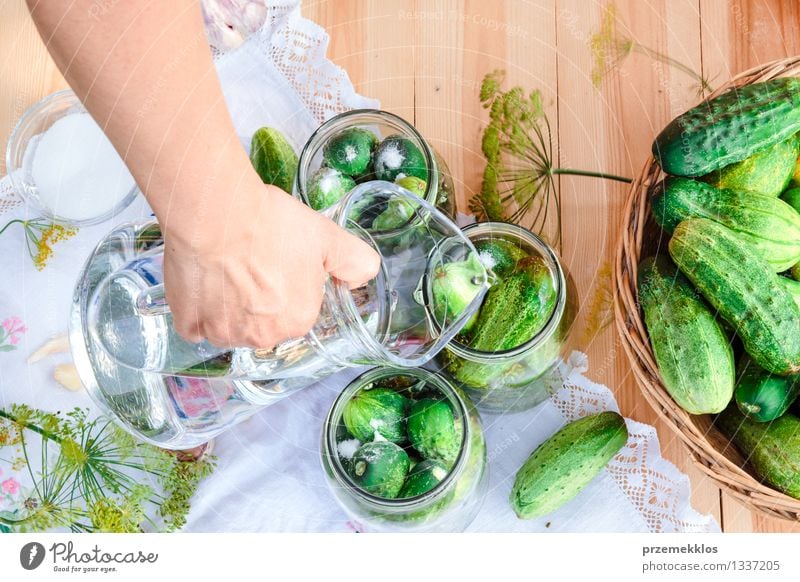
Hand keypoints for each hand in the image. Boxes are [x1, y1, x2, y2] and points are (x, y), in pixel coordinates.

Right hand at [162, 182, 379, 348]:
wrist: (217, 214)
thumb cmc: (273, 224)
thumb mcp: (329, 237)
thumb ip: (356, 262)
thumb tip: (362, 277)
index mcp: (299, 320)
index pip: (297, 310)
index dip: (288, 285)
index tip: (277, 262)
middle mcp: (263, 336)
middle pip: (264, 322)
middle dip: (259, 300)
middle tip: (250, 262)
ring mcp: (223, 333)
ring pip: (230, 326)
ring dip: (228, 307)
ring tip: (224, 268)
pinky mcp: (189, 323)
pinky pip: (196, 324)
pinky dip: (197, 309)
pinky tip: (203, 282)